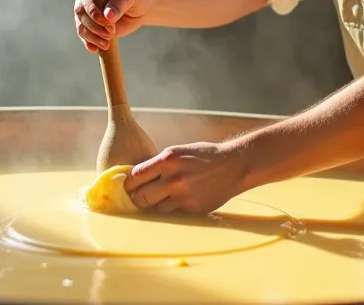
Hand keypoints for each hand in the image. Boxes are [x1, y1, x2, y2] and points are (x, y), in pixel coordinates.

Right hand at [73, 0, 152, 52]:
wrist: (142, 8)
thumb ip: (120, 4)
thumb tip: (107, 16)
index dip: (93, 11)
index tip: (105, 20)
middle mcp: (87, 0)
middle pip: (81, 15)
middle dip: (95, 26)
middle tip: (111, 32)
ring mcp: (88, 15)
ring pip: (82, 28)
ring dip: (93, 37)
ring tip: (107, 43)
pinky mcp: (93, 28)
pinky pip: (86, 37)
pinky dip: (90, 44)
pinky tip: (96, 49)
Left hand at [124, 142, 250, 214]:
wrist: (234, 166)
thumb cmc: (204, 156)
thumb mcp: (178, 152)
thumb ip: (158, 164)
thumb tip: (136, 177)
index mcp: (167, 160)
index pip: (135, 177)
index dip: (129, 183)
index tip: (130, 186)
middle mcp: (173, 179)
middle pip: (141, 198)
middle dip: (138, 198)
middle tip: (141, 196)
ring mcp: (183, 196)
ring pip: (156, 208)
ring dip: (157, 203)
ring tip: (165, 195)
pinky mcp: (193, 208)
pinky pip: (173, 211)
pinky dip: (174, 206)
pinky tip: (182, 197)